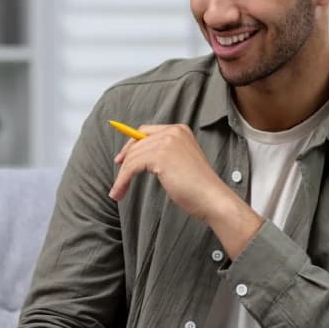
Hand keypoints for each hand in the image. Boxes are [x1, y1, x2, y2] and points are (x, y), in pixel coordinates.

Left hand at [109, 124, 262, 257]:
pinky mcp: (160, 156)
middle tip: (118, 182)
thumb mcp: (181, 162)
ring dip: (122, 176)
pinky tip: (120, 191)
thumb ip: (164, 154)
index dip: (131, 146)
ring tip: (117, 193)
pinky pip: (132, 166)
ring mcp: (166, 142)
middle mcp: (172, 132)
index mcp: (179, 130)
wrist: (211, 197)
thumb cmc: (198, 186)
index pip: (145, 132)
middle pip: (137, 143)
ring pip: (133, 157)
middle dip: (124, 163)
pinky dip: (123, 180)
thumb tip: (137, 158)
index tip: (121, 160)